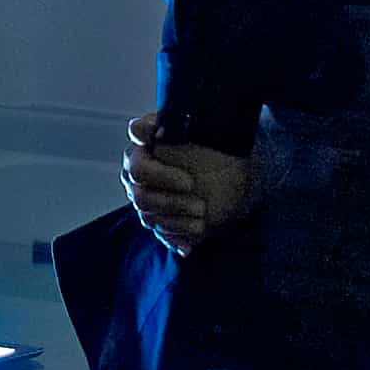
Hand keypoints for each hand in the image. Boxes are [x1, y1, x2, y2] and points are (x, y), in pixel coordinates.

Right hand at [125, 116, 255, 254]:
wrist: (232, 169)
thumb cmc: (213, 144)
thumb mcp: (200, 128)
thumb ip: (172, 123)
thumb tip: (146, 127)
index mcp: (143, 149)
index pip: (138, 165)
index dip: (161, 174)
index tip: (189, 181)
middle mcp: (137, 174)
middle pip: (140, 194)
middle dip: (170, 200)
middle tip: (200, 202)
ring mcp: (146, 198)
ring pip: (148, 216)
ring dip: (176, 220)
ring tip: (201, 219)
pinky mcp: (158, 218)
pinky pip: (159, 232)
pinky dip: (175, 239)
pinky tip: (190, 245)